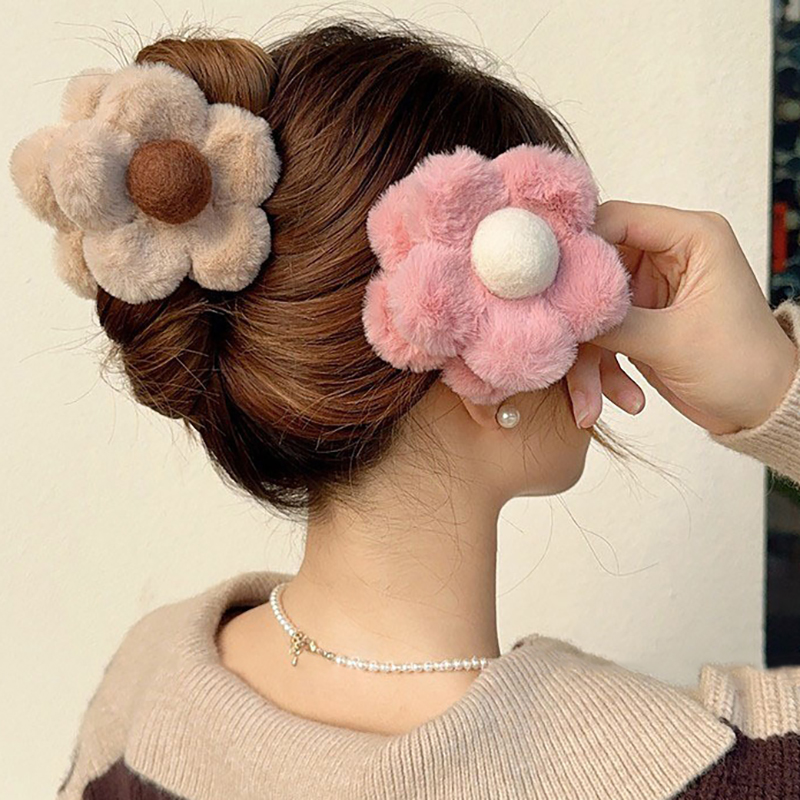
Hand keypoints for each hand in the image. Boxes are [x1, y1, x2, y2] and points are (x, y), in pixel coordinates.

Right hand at [566, 201, 798, 434]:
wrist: (761, 409)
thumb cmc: (743, 366)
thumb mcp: (670, 342)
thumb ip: (611, 320)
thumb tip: (559, 310)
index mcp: (691, 237)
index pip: (616, 219)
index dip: (578, 247)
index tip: (547, 283)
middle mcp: (668, 256)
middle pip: (594, 271)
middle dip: (579, 321)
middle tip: (560, 350)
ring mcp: (650, 290)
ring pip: (592, 312)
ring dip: (589, 362)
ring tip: (592, 404)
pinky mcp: (639, 321)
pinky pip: (601, 338)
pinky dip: (603, 373)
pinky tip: (626, 399)